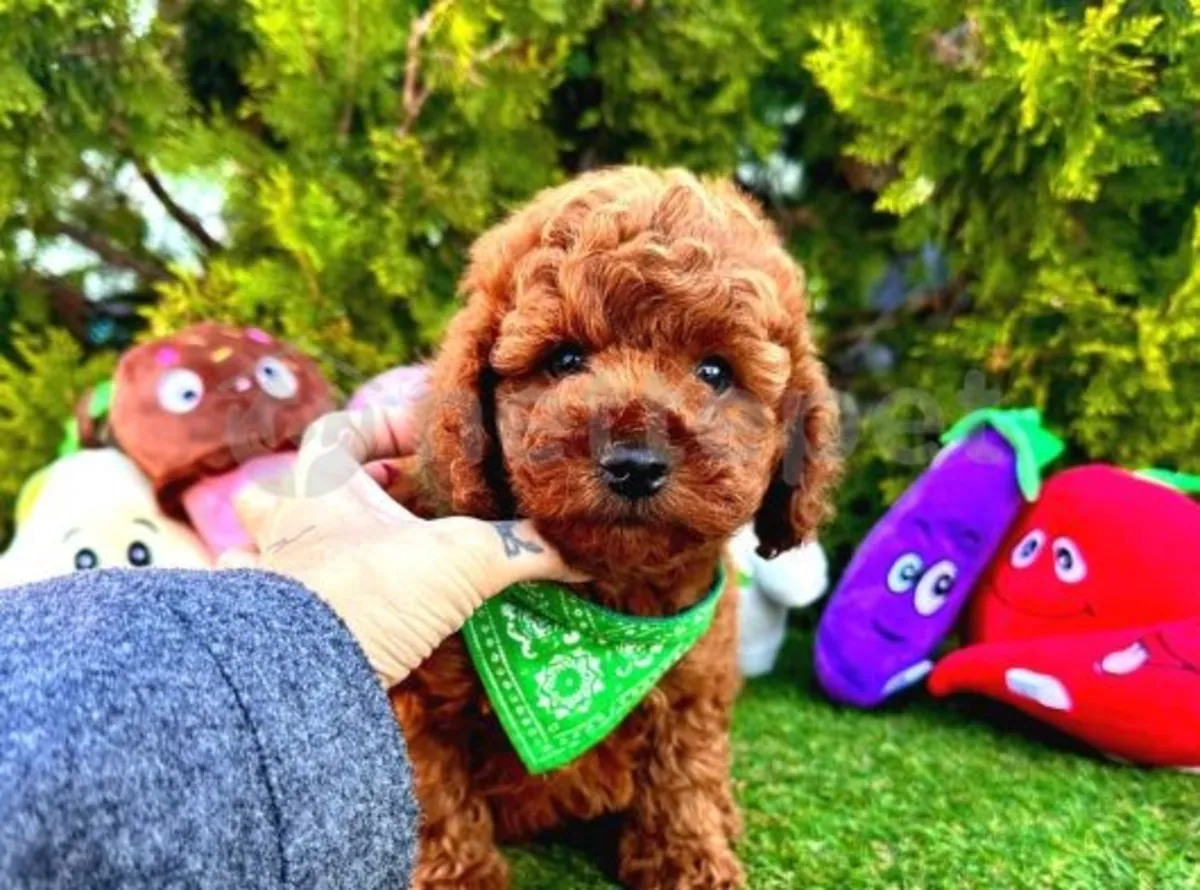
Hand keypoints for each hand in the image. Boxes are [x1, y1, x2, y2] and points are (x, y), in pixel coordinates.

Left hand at [222, 409, 583, 687]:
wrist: (300, 679)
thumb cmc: (369, 593)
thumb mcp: (459, 562)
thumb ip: (521, 553)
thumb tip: (583, 554)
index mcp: (324, 491)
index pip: (337, 430)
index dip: (378, 423)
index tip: (420, 439)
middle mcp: (285, 530)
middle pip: (275, 490)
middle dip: (314, 494)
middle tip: (367, 506)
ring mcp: (263, 585)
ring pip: (249, 552)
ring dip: (279, 553)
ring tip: (327, 563)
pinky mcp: (259, 639)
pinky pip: (249, 620)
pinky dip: (270, 620)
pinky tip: (303, 628)